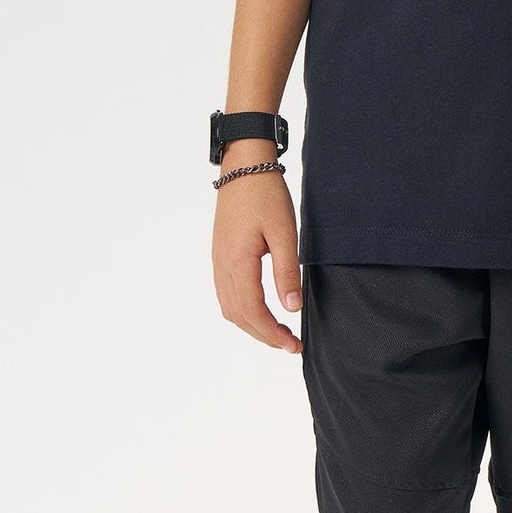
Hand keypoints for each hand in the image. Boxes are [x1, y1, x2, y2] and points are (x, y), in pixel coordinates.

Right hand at [212, 170, 302, 354]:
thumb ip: (287, 272)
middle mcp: (222, 266)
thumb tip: (292, 308)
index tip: (293, 345)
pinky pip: (226, 294)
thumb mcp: (285, 233)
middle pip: (239, 316)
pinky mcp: (220, 256)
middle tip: (290, 345)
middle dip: (264, 335)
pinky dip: (242, 311)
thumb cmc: (266, 195)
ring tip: (277, 333)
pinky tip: (260, 311)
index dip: (273, 334)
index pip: (253, 312)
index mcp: (238, 263)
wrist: (244, 166)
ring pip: (230, 308)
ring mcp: (218, 262)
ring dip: (252, 326)